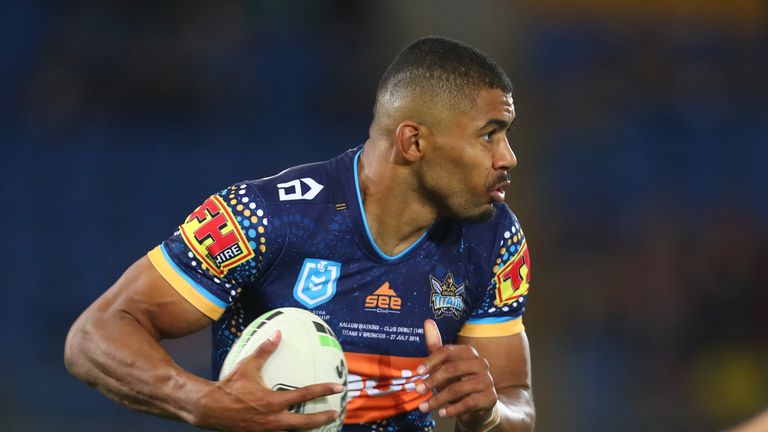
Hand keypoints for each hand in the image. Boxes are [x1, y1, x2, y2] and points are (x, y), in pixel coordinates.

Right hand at [193, 330, 343, 430]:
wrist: (209, 409)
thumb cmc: (229, 387)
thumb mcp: (248, 366)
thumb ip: (264, 350)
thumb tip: (277, 334)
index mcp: (273, 402)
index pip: (305, 394)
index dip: (323, 390)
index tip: (337, 387)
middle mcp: (273, 419)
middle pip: (305, 423)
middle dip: (322, 419)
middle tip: (335, 413)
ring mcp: (266, 430)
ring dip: (307, 428)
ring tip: (319, 425)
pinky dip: (289, 431)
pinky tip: (293, 428)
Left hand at [415, 320, 497, 426]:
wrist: (480, 404)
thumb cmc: (459, 381)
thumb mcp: (446, 364)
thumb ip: (436, 346)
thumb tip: (427, 321)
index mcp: (468, 352)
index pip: (447, 351)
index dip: (430, 361)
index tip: (417, 372)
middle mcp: (480, 363)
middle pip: (451, 369)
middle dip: (432, 381)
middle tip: (418, 390)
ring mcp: (487, 380)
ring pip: (458, 388)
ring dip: (438, 399)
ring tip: (424, 407)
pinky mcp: (490, 397)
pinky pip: (468, 403)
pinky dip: (452, 409)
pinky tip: (442, 413)